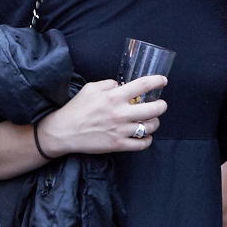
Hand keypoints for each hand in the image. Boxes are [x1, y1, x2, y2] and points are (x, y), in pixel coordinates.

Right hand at [37, 76, 167, 154]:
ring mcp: (121, 130)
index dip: (157, 81)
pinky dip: (147, 140)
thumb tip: (122, 85)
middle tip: (160, 104)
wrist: (63, 132)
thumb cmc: (76, 108)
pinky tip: (145, 136)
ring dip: (155, 123)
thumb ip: (109, 84)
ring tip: (151, 120)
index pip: (142, 85)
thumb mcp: (90, 88)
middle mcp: (120, 113)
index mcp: (114, 97)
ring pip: (150, 127)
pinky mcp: (118, 145)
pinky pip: (142, 144)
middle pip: (154, 109)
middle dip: (162, 105)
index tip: (163, 81)